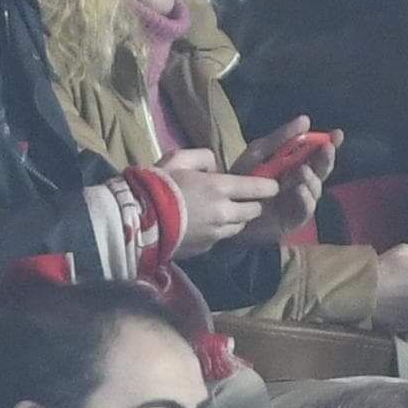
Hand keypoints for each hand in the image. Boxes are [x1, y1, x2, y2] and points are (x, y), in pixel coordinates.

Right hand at [155, 149, 276, 258]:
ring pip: (240, 226)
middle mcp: (224, 212)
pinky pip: (221, 238)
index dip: (269, 186)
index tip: (272, 185)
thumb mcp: (179, 158)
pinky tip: (206, 225)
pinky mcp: (205, 248)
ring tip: (226, 212)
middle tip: (246, 198)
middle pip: (254, 211)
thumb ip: (204, 158)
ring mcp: (215, 234)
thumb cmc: (157, 185)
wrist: (136, 221)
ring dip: (238, 219)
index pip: (259, 188)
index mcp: (221, 188)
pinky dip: (220, 231)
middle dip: (254, 203)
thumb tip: (215, 167)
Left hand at [236, 118, 336, 244]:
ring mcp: (298, 202)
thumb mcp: (259, 153)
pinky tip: (299, 190)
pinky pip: (306, 209)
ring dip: (312, 178)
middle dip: (326, 159)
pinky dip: (305, 199)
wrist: (226, 208)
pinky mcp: (293, 220)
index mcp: (294, 165)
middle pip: (322, 171)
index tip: (337, 134)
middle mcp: (300, 182)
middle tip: (326, 149)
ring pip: (316, 189)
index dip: (329, 143)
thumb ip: (281, 138)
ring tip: (302, 172)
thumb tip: (306, 119)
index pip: (317, 153)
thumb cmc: (242, 179)